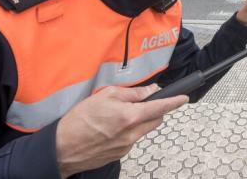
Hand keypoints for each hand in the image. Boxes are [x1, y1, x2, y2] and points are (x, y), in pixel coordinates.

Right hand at [55, 84, 187, 177]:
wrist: (62, 148)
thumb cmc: (79, 120)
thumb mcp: (105, 96)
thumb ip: (131, 93)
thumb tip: (150, 90)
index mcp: (130, 117)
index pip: (160, 108)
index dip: (174, 102)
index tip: (184, 98)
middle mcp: (132, 134)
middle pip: (156, 120)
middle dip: (155, 110)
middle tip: (141, 103)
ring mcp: (127, 146)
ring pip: (144, 130)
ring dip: (140, 121)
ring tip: (119, 116)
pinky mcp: (121, 154)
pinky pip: (133, 139)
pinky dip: (129, 131)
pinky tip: (112, 128)